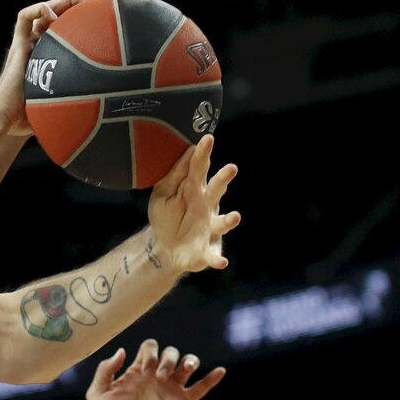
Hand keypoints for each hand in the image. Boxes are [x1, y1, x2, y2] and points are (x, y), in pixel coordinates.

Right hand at [0, 0, 88, 135]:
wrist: (2, 120)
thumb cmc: (24, 121)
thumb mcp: (56, 110)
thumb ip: (72, 109)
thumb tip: (97, 122)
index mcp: (47, 60)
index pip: (63, 34)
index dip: (81, 26)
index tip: (101, 25)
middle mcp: (36, 48)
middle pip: (55, 18)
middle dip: (76, 8)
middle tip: (96, 7)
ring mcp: (26, 45)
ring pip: (41, 12)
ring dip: (60, 2)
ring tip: (79, 0)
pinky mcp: (16, 45)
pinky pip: (23, 18)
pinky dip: (37, 9)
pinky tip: (53, 14)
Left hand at [87, 339, 224, 399]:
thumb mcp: (97, 392)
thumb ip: (105, 369)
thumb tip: (122, 350)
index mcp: (138, 371)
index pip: (150, 348)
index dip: (150, 351)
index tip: (144, 369)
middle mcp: (156, 377)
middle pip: (171, 352)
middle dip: (168, 357)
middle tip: (160, 375)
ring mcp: (170, 390)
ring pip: (187, 365)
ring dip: (188, 361)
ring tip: (185, 368)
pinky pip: (201, 388)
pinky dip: (212, 379)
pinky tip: (221, 371)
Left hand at [148, 134, 240, 272]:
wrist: (165, 248)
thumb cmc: (167, 215)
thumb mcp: (163, 193)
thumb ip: (174, 176)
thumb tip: (186, 149)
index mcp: (195, 189)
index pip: (199, 169)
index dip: (203, 154)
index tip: (208, 138)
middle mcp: (207, 207)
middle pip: (217, 191)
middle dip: (224, 180)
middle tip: (231, 168)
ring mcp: (210, 228)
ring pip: (222, 223)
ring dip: (230, 220)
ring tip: (235, 217)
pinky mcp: (207, 250)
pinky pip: (214, 255)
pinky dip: (218, 259)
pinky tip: (222, 262)